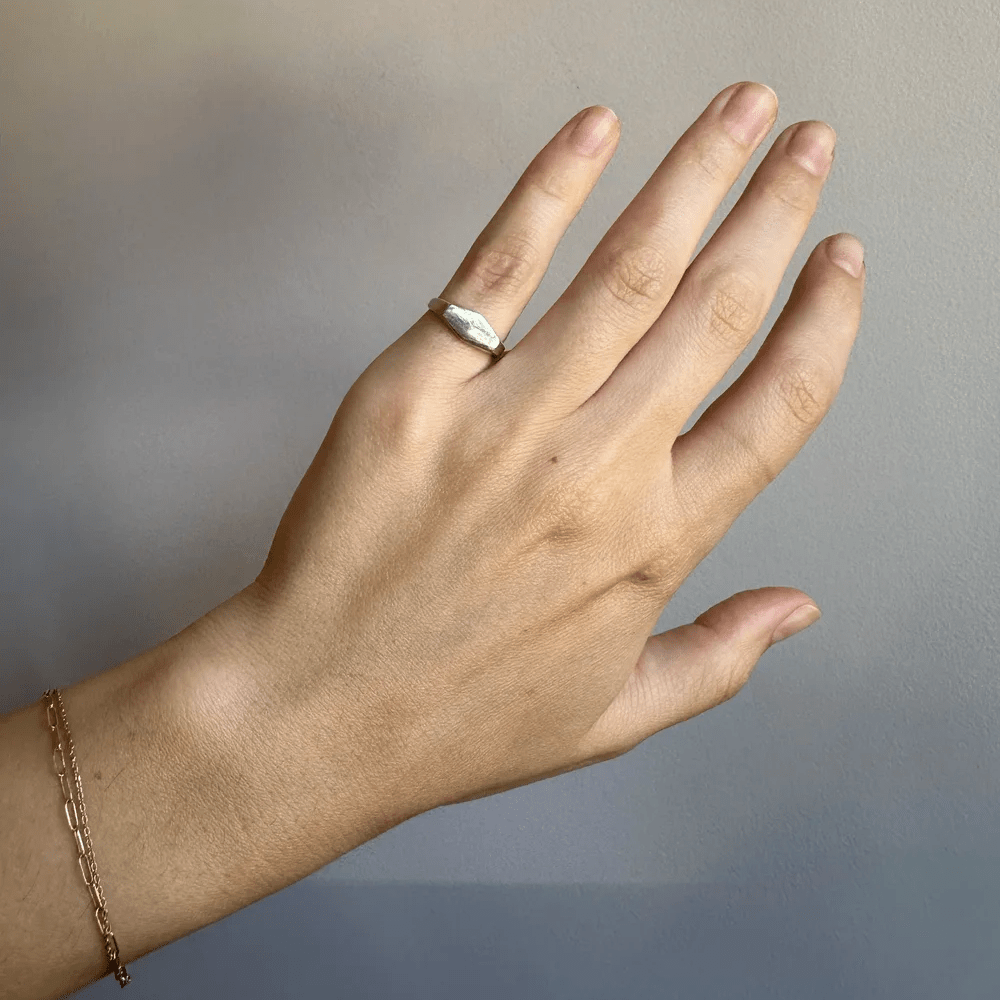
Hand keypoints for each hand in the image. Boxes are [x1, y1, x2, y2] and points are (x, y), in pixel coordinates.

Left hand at [211, 82, 862, 823]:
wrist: (319, 710)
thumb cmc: (458, 719)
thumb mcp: (613, 715)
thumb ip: (719, 657)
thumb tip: (799, 608)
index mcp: (655, 542)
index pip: (778, 408)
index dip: (824, 324)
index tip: (842, 263)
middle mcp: (597, 470)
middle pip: (716, 311)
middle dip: (777, 211)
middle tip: (809, 146)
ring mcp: (507, 423)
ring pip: (629, 268)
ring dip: (697, 174)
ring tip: (741, 111)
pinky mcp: (416, 390)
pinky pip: (496, 269)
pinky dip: (549, 190)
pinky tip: (593, 132)